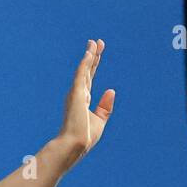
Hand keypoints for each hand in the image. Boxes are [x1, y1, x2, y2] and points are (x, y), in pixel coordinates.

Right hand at [57, 39, 115, 165]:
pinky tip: (90, 53)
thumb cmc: (85, 136)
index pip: (90, 78)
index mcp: (83, 100)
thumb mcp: (100, 120)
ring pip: (84, 69)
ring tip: (94, 42)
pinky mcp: (76, 93)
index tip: (98, 52)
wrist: (75, 145)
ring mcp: (76, 92)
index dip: (94, 65)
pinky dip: (86, 63)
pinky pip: (81, 74)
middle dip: (92, 56)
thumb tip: (111, 90)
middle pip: (87, 70)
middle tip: (97, 42)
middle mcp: (78, 93)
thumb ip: (104, 106)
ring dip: (89, 55)